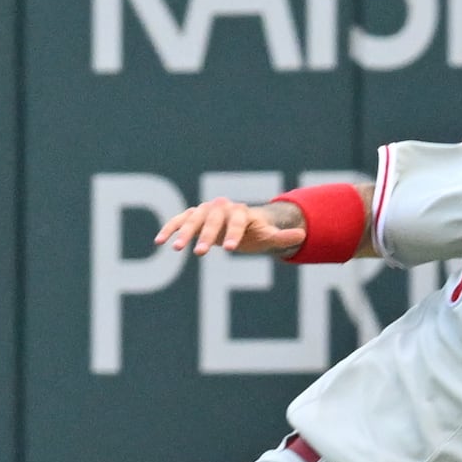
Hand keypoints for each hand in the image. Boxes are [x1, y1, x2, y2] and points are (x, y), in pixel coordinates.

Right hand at [154, 196, 306, 256]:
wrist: (241, 223)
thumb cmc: (256, 232)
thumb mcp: (269, 236)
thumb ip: (282, 237)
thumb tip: (302, 235)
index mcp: (240, 211)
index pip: (236, 221)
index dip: (233, 234)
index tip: (229, 250)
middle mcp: (220, 207)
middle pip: (211, 220)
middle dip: (205, 236)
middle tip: (198, 254)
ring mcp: (205, 210)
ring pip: (192, 219)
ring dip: (183, 233)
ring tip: (175, 249)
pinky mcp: (192, 216)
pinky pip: (178, 220)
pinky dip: (169, 228)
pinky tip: (159, 242)